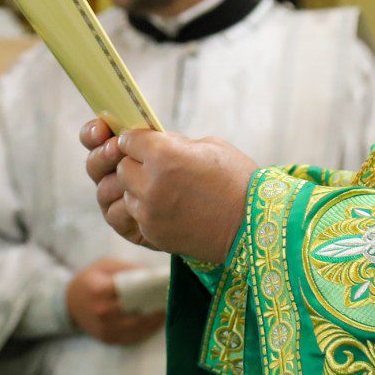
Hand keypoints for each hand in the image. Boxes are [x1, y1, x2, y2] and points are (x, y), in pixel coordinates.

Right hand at [65, 257, 165, 344]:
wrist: (70, 303)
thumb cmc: (92, 280)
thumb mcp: (105, 265)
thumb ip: (127, 269)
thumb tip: (151, 276)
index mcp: (98, 290)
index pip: (127, 290)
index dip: (147, 288)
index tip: (163, 285)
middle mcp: (100, 311)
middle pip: (134, 310)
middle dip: (154, 305)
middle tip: (170, 299)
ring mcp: (104, 328)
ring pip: (136, 327)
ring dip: (154, 320)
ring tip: (167, 310)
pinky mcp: (108, 338)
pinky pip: (132, 337)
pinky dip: (146, 329)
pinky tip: (156, 321)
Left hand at [83, 124, 257, 264]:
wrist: (253, 226)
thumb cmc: (237, 180)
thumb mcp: (209, 147)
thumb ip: (175, 144)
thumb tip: (154, 143)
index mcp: (164, 155)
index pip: (128, 140)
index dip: (137, 140)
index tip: (143, 143)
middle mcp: (151, 183)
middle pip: (121, 167)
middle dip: (135, 164)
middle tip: (153, 166)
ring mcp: (149, 212)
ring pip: (125, 193)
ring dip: (137, 189)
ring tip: (162, 189)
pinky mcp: (152, 234)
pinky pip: (134, 216)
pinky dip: (145, 210)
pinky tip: (166, 207)